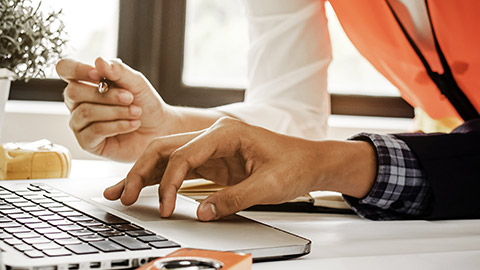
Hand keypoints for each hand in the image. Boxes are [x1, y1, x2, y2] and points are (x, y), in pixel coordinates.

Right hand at [56, 57, 175, 161]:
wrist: (159, 128)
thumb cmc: (145, 103)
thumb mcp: (136, 82)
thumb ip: (118, 71)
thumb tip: (98, 61)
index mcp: (85, 83)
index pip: (65, 69)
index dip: (77, 69)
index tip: (98, 74)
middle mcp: (78, 103)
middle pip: (73, 92)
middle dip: (105, 95)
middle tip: (130, 98)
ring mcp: (80, 123)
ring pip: (85, 113)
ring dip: (115, 111)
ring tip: (136, 112)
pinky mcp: (87, 142)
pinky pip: (94, 131)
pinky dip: (117, 126)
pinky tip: (133, 124)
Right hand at [104, 117, 376, 220]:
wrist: (310, 162)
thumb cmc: (294, 165)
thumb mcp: (267, 185)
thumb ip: (233, 199)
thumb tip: (202, 213)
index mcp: (225, 133)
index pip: (183, 155)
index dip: (169, 183)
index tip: (166, 208)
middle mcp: (213, 136)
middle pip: (165, 149)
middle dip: (141, 172)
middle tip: (123, 195)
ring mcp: (210, 149)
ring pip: (167, 157)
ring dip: (144, 174)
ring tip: (122, 192)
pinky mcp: (212, 163)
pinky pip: (179, 169)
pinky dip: (160, 180)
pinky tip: (145, 190)